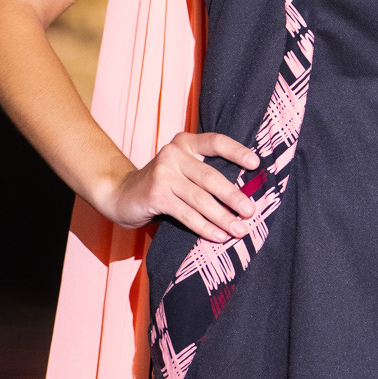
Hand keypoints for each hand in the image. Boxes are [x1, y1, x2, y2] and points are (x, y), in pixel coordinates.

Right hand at [107, 131, 259, 239]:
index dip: (236, 151)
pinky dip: (204, 227)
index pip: (215, 142)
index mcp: (185, 143)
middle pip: (210, 176)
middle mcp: (174, 153)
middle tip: (251, 211)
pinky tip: (218, 236)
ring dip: (223, 217)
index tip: (256, 164)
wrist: (120, 194)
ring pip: (200, 198)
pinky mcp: (155, 194)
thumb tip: (245, 195)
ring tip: (239, 230)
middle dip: (234, 196)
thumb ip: (205, 174)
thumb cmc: (162, 184)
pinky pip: (186, 214)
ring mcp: (163, 173)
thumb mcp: (183, 170)